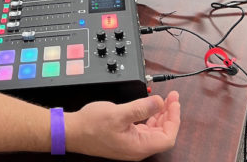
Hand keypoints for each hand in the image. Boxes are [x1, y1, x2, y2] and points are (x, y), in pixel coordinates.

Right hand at [66, 91, 180, 159]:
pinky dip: (149, 117)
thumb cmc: (91, 126)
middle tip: (172, 97)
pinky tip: (148, 108)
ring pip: (154, 131)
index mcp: (139, 146)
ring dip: (160, 115)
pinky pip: (144, 129)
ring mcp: (131, 144)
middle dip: (169, 114)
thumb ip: (141, 108)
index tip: (174, 102)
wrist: (72, 132)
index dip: (174, 118)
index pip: (168, 136)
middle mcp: (137, 148)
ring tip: (163, 100)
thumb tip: (159, 102)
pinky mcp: (125, 139)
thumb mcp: (118, 113)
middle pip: (163, 134)